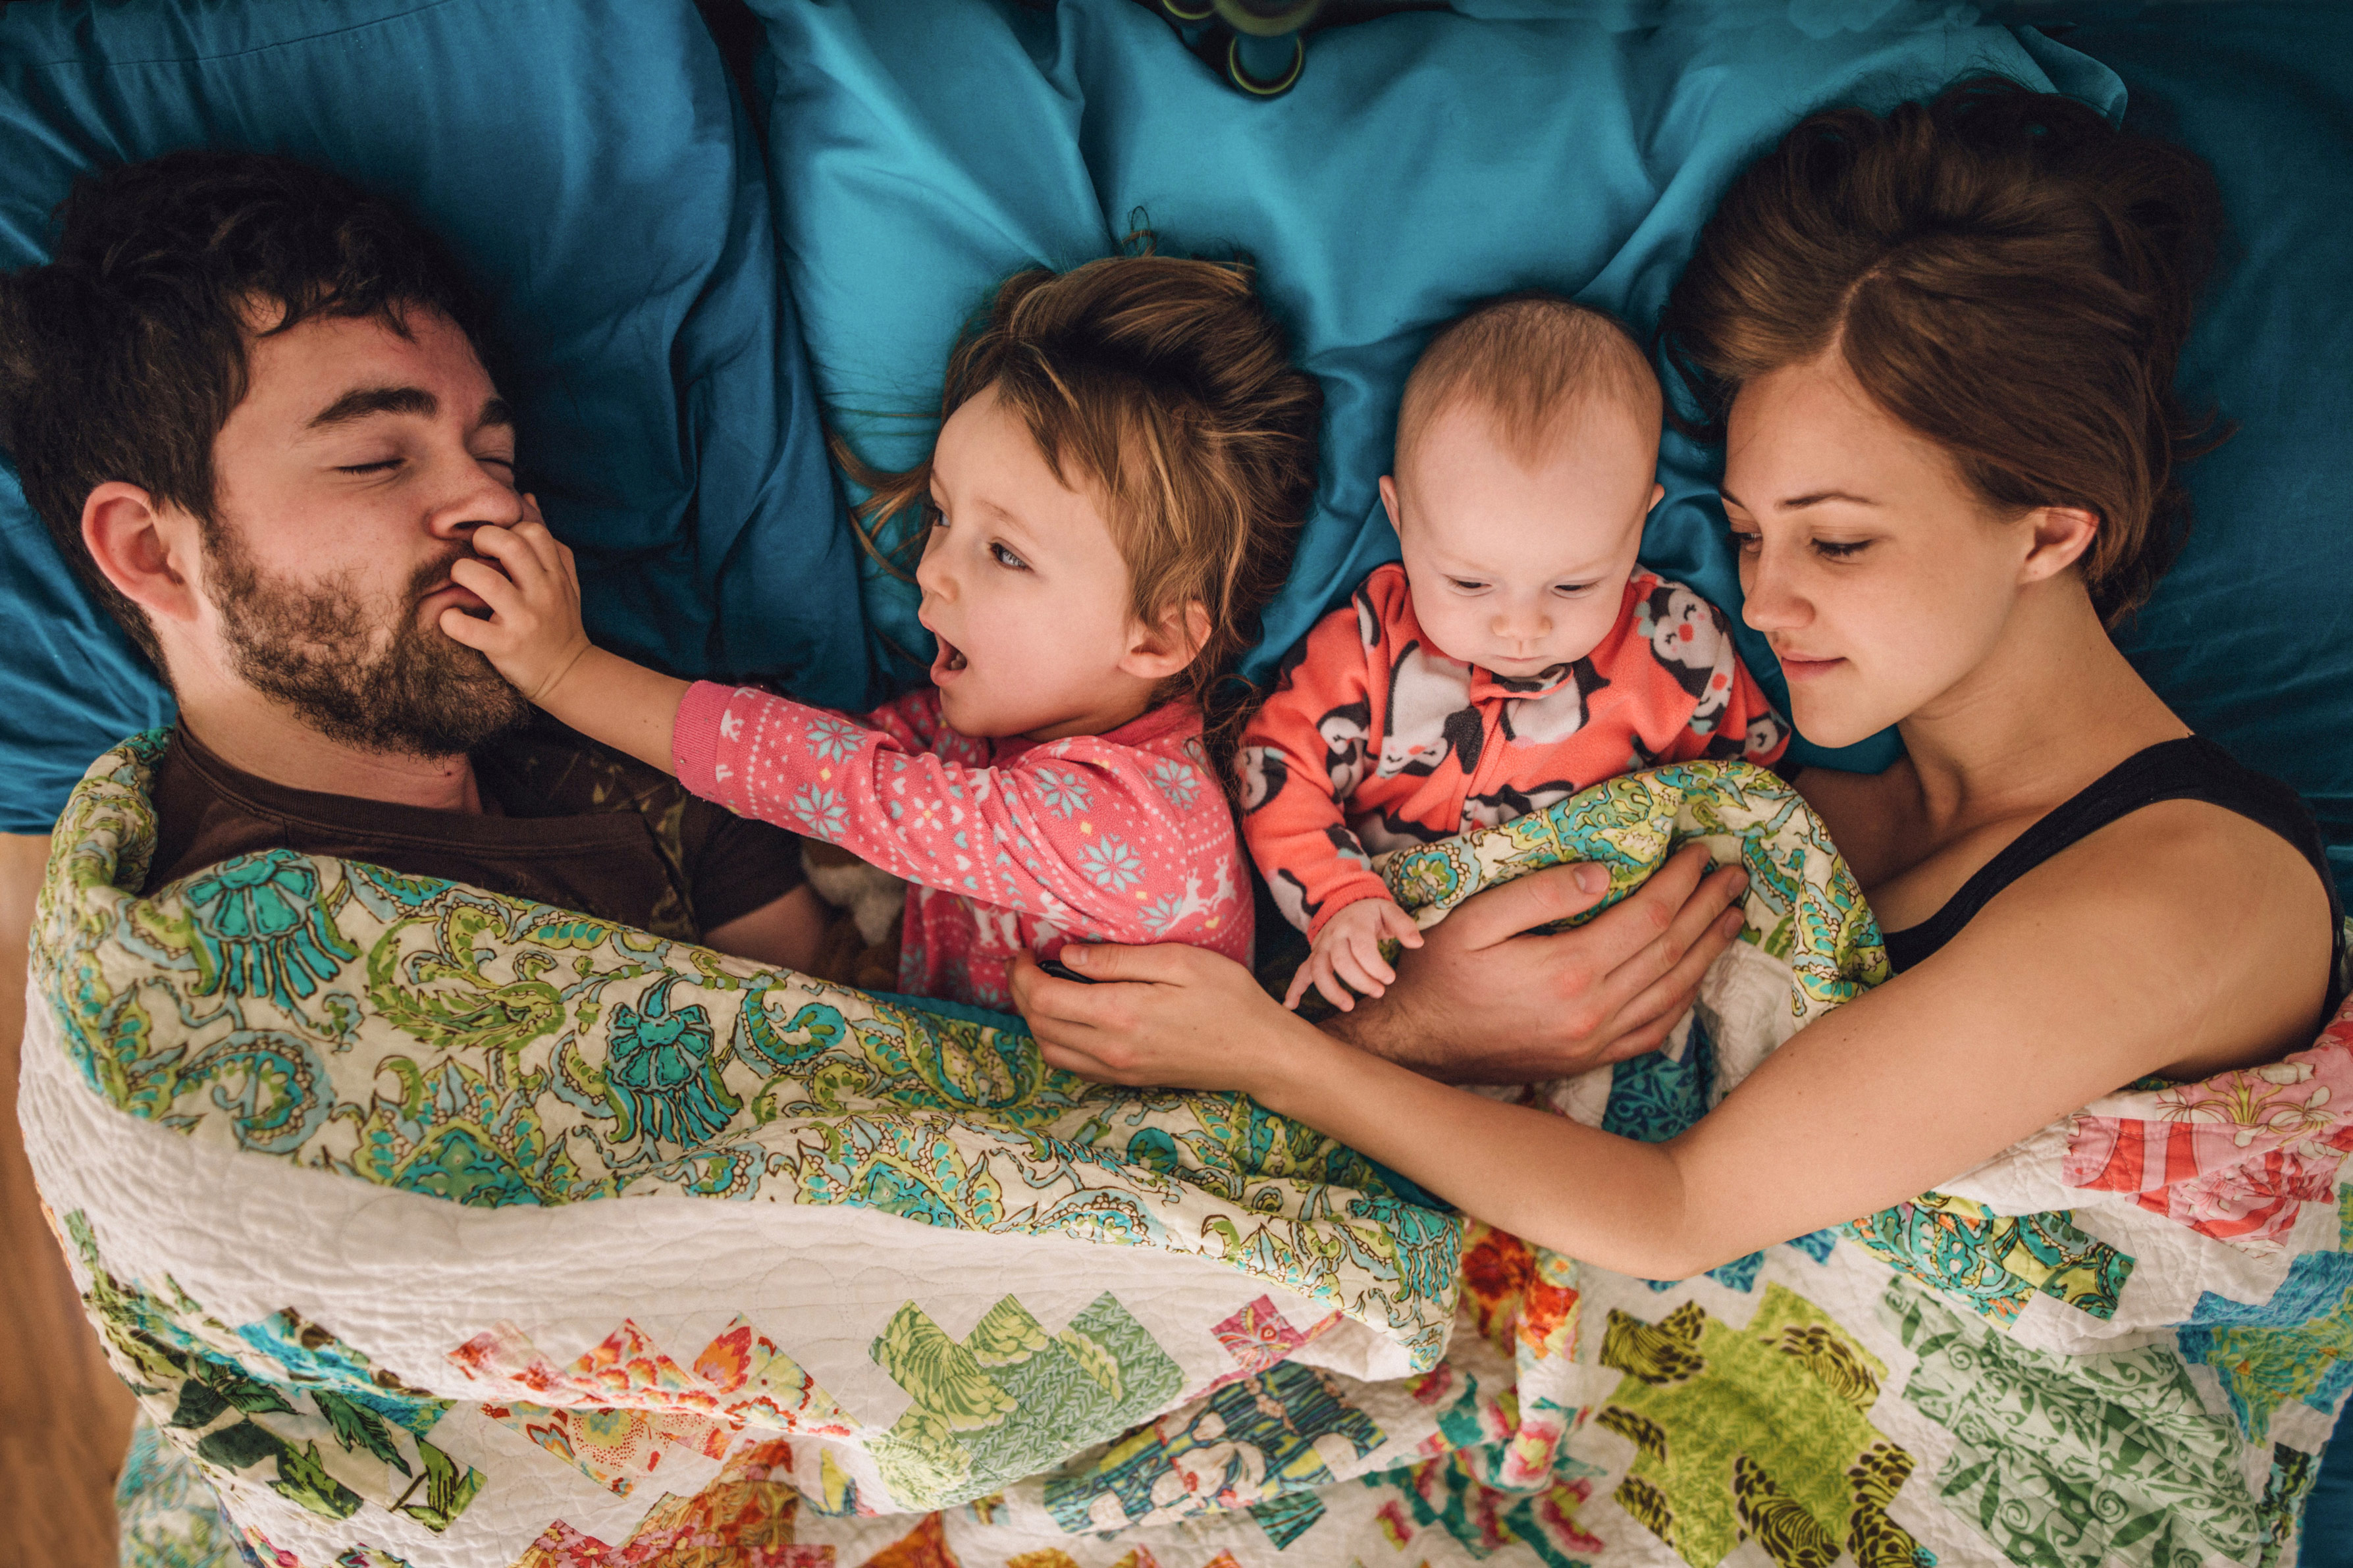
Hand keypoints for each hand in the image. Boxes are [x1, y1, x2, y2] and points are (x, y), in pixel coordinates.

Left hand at [437, 501, 594, 705]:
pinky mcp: (505, 647)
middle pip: (511, 547)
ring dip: (463, 574)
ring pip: (487, 582)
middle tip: (473, 555)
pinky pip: (468, 628)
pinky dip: (451, 620)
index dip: (507, 530)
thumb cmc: (560, 622)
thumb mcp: (565, 580)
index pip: (533, 533)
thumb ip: (548, 542)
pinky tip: (450, 617)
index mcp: (556, 576)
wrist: (569, 675)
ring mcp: (525, 620)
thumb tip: (529, 499)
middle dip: (482, 541)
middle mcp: (543, 594)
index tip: (494, 546)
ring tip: (459, 582)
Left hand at [1009, 943, 1318, 1094]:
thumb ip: (1118, 958)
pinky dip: (1055, 1039)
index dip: (1022, 971)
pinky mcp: (1126, 1080)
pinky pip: (1071, 1065)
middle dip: (1020, 991)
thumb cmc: (1228, 999)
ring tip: (1041, 986)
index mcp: (1119, 1014)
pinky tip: (1067, 1017)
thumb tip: (1068, 955)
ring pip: (1048, 1049)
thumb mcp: (1179, 961)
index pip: (1043, 997)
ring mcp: (1117, 1070)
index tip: (1025, 949)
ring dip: (1034, 1018)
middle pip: (1038, 1024)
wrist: (1259, 1054)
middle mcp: (1110, 1049)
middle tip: (1026, 963)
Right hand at [1287, 896, 1423, 1011]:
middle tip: (1379, 992)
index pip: (1362, 948)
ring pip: (1318, 969)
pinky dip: (1294, 989)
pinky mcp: (1315, 955)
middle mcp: (1334, 935)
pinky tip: (1290, 1006)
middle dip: (1360, 981)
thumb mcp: (1389, 911)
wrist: (1345, 902)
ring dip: (1331, 990)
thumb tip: (1417, 943)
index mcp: (1355, 924)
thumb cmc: (1371, 912)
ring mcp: (1322, 946)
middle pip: (1341, 962)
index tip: (1390, 978)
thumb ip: (1404, 925)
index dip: (1376, 966)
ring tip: (1347, 1007)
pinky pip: (1301, 972)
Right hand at [1329, 845, 1748, 1082]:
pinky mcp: (1588, 1060)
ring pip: (1673, 991)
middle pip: (1672, 951)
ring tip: (1733, 916)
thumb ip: (1541, 894)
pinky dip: (1683, 999)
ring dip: (1708, 950)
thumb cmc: (1438, 975)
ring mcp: (1594, 1042)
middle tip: (1736, 875)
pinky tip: (1695, 977)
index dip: (1682, 881)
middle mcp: (1593, 1011)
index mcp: (1570, 970)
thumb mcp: (1476, 919)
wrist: (1415, 1048)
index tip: (1701, 852)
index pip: (1649, 915)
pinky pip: (1653, 1030)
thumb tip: (1603, 874)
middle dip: (1709, 907)